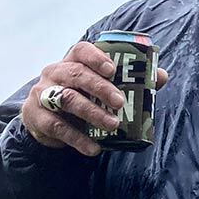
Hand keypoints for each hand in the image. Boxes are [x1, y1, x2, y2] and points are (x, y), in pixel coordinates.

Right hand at [20, 40, 169, 155]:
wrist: (44, 121)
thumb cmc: (79, 97)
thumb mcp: (99, 88)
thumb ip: (128, 81)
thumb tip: (162, 76)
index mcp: (71, 61)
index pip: (81, 50)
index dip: (97, 57)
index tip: (113, 70)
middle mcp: (54, 72)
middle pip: (75, 74)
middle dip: (100, 88)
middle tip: (120, 102)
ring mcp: (42, 94)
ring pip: (66, 99)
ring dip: (92, 113)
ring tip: (113, 126)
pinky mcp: (36, 116)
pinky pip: (58, 127)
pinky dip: (78, 139)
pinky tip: (94, 148)